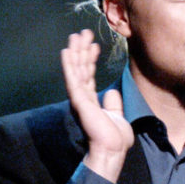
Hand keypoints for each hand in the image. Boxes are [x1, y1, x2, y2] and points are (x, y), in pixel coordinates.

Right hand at [61, 29, 133, 182]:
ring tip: (76, 35)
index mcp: (91, 101)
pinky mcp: (80, 101)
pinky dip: (69, 65)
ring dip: (75, 52)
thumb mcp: (117, 116)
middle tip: (83, 33)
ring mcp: (80, 99)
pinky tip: (67, 52)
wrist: (112, 150)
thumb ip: (113, 103)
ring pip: (76, 70)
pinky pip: (73, 80)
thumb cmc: (115, 138)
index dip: (90, 59)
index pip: (89, 75)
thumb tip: (112, 92)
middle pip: (80, 69)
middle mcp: (83, 97)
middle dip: (81, 50)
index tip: (94, 45)